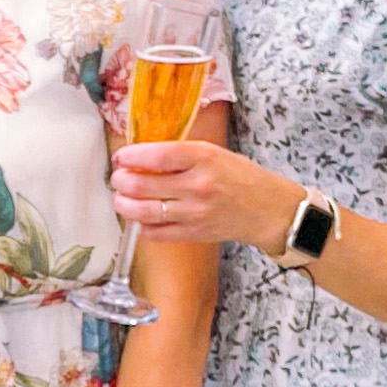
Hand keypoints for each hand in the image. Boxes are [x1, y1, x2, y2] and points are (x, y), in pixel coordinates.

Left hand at [110, 140, 295, 250]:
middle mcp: (197, 185)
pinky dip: (142, 226)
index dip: (130, 157)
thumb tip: (140, 157)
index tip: (121, 158)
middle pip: (142, 185)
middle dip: (120, 181)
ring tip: (120, 199)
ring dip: (124, 205)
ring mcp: (195, 212)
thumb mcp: (214, 153)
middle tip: (117, 179)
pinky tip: (142, 218)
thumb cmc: (241, 177)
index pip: (156, 155)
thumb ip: (180, 155)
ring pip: (144, 212)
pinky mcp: (195, 234)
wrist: (269, 209)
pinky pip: (156, 233)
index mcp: (203, 157)